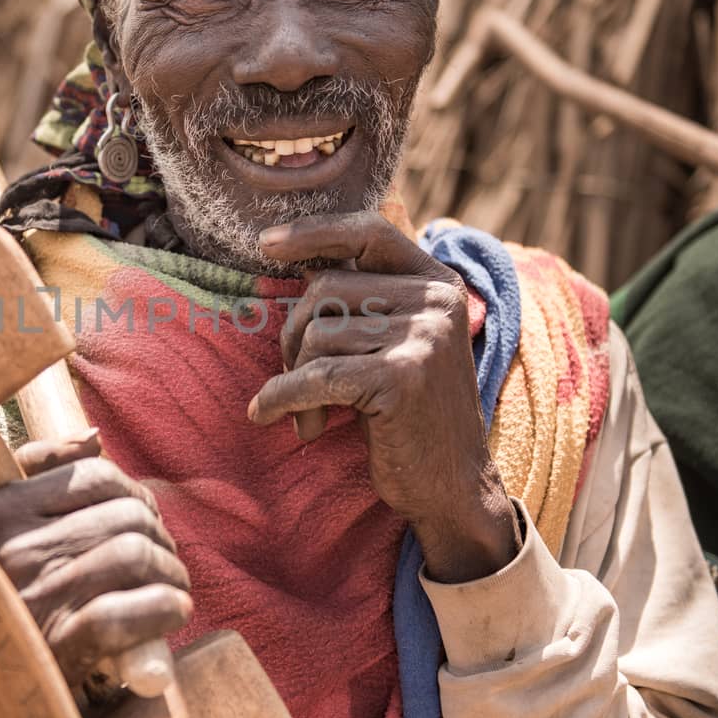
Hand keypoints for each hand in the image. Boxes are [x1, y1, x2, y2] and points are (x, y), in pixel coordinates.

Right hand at [0, 432, 192, 685]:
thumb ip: (37, 471)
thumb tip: (94, 439)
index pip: (96, 477)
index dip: (135, 496)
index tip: (141, 521)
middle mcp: (13, 549)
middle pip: (126, 515)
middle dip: (159, 537)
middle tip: (162, 561)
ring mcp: (37, 596)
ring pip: (136, 554)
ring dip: (171, 572)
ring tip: (172, 588)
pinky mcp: (61, 646)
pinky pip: (134, 610)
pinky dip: (168, 607)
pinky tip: (172, 614)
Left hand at [248, 211, 519, 582]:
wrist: (452, 485)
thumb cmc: (410, 415)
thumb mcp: (398, 344)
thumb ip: (366, 302)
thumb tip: (299, 262)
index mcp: (438, 283)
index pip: (369, 232)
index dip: (314, 231)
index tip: (266, 244)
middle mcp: (437, 301)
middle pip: (326, 286)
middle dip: (293, 333)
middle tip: (293, 377)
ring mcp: (424, 337)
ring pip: (316, 333)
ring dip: (292, 378)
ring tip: (306, 414)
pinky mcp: (401, 377)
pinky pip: (314, 376)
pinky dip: (280, 398)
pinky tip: (269, 417)